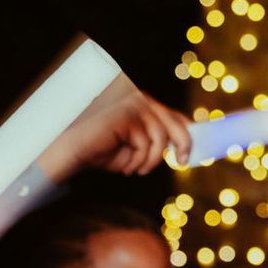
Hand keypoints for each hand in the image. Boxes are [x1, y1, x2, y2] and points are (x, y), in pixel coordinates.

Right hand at [47, 77, 191, 177]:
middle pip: (174, 121)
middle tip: (182, 162)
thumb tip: (183, 148)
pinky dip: (138, 160)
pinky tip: (124, 165)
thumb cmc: (101, 150)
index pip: (173, 114)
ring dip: (150, 160)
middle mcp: (138, 98)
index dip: (188, 130)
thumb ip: (156, 141)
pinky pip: (147, 144)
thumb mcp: (134, 146)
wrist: (72, 151)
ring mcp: (132, 104)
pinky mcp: (126, 114)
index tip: (196, 148)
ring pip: (160, 137)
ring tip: (135, 168)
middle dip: (184, 143)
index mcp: (140, 103)